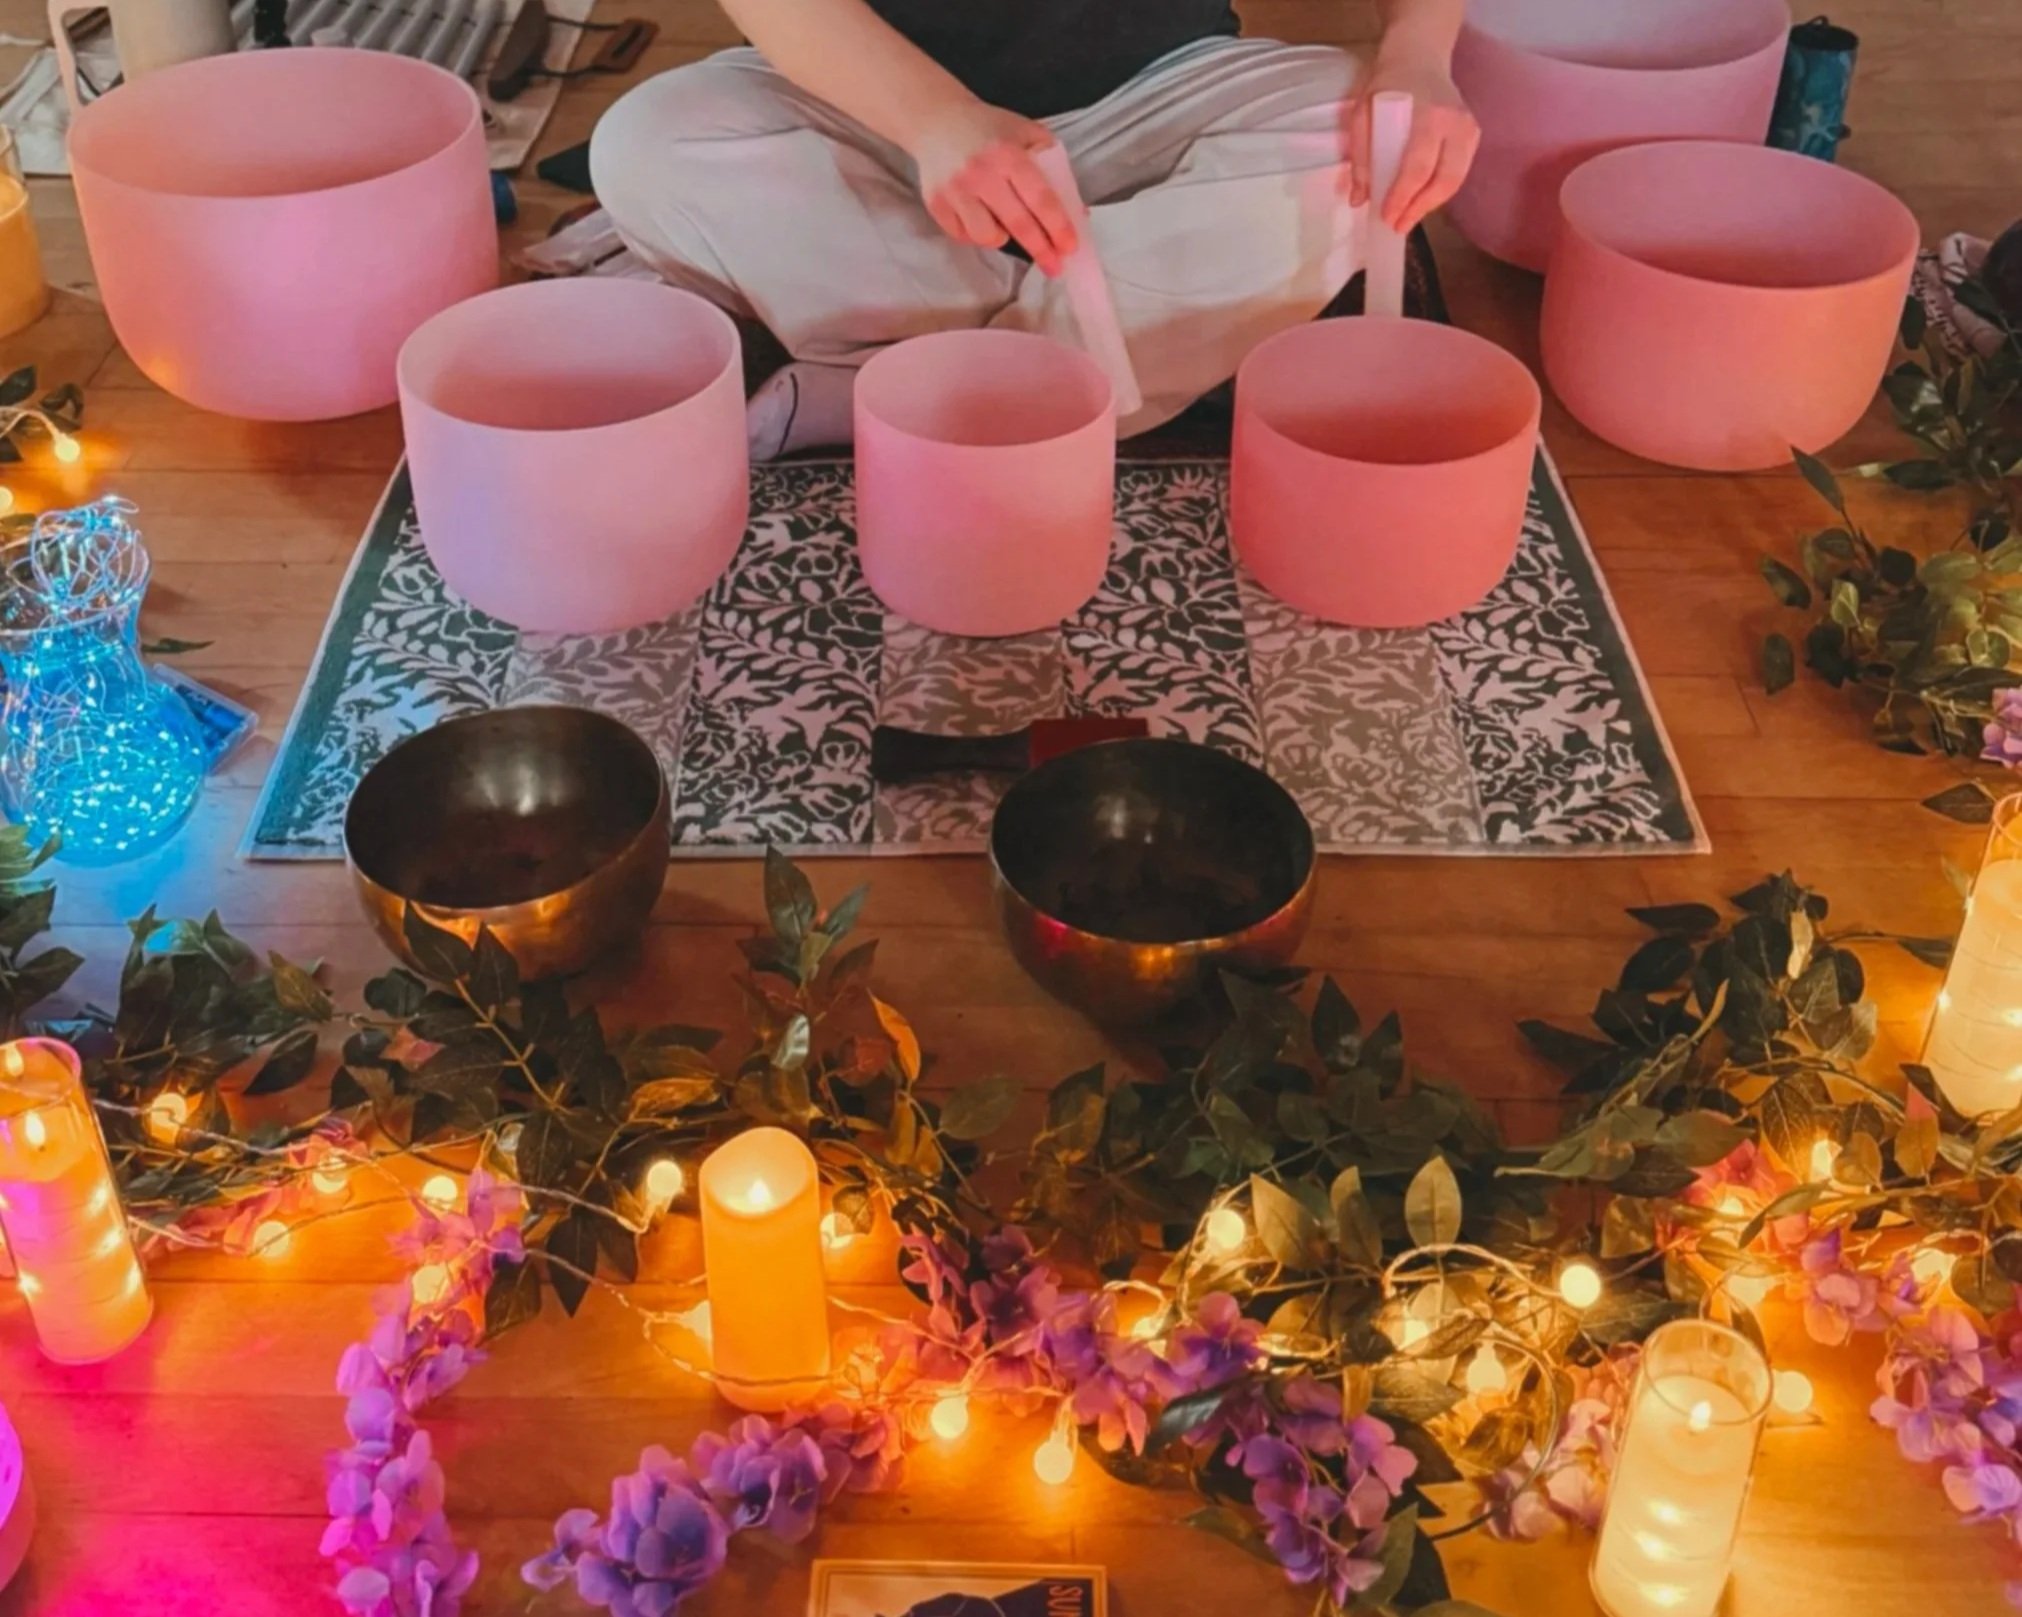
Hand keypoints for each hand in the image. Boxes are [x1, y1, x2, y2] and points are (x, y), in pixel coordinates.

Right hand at [907, 100, 1077, 275]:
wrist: (936, 119)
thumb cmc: (989, 129)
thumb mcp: (1027, 134)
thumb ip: (1053, 167)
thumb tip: (1076, 213)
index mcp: (1008, 154)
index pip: (1040, 199)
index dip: (1058, 227)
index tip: (1070, 248)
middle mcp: (980, 174)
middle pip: (1018, 224)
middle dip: (1040, 250)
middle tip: (1055, 268)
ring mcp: (955, 191)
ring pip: (986, 237)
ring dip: (1002, 238)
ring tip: (1004, 225)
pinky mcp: (936, 204)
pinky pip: (963, 236)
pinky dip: (976, 234)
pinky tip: (980, 218)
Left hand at [1345, 46, 1480, 233]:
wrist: (1419, 56)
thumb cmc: (1388, 84)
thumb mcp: (1362, 114)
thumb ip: (1361, 157)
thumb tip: (1360, 199)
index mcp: (1428, 116)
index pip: (1418, 168)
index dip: (1403, 198)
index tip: (1387, 217)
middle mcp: (1455, 123)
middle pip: (1443, 180)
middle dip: (1419, 208)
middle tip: (1398, 227)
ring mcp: (1469, 128)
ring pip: (1454, 180)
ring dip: (1431, 205)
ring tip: (1408, 218)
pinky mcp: (1474, 134)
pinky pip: (1459, 172)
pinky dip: (1440, 190)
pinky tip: (1422, 200)